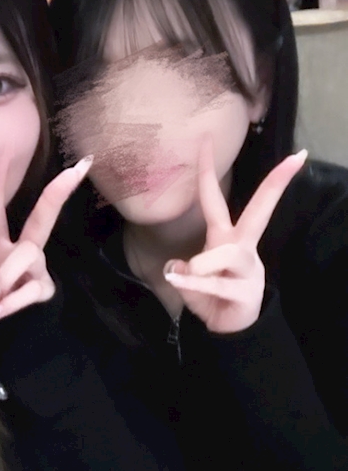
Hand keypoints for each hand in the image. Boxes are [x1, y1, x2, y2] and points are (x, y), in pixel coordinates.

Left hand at [0, 154, 92, 325]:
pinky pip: (28, 290)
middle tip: (75, 170)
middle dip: (56, 194)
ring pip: (28, 255)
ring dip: (6, 273)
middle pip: (41, 218)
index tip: (5, 153)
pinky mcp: (45, 289)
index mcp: (0, 243)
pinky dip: (8, 304)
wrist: (13, 327)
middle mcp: (24, 250)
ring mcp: (38, 268)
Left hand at [163, 139, 307, 333]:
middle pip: (260, 211)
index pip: (214, 198)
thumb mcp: (189, 280)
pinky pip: (215, 284)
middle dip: (275, 185)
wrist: (229, 331)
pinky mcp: (245, 292)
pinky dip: (194, 284)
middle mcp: (241, 247)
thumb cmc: (211, 298)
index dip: (207, 170)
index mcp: (225, 237)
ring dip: (205, 262)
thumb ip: (182, 269)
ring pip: (229, 254)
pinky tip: (177, 280)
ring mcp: (248, 269)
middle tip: (294, 159)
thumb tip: (177, 265)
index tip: (206, 138)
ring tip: (187, 273)